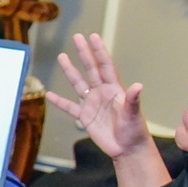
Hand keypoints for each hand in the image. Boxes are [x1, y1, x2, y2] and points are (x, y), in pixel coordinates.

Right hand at [45, 33, 151, 161]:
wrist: (127, 149)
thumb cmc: (134, 131)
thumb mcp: (133, 115)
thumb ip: (133, 100)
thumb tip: (138, 86)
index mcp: (115, 89)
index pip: (105, 66)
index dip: (99, 51)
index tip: (93, 37)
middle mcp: (102, 92)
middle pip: (91, 69)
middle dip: (84, 53)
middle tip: (77, 37)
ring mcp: (93, 103)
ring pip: (79, 83)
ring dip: (70, 71)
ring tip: (62, 57)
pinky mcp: (85, 117)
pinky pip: (70, 107)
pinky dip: (59, 102)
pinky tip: (50, 95)